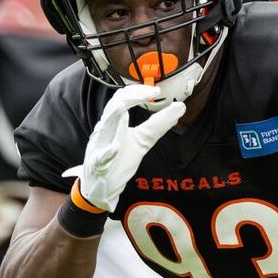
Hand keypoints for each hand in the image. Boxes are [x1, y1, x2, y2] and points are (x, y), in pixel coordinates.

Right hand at [65, 84, 185, 211]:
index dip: (137, 92)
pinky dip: (108, 152)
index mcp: (115, 123)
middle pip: (113, 106)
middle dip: (130, 97)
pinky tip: (116, 147)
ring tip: (124, 107)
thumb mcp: (143, 141)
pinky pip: (100, 157)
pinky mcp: (97, 165)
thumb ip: (158, 125)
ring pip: (104, 127)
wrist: (103, 186)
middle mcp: (106, 131)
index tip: (157, 90)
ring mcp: (99, 147)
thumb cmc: (120, 160)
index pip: (123, 99)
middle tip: (150, 93)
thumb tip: (180, 108)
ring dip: (114, 115)